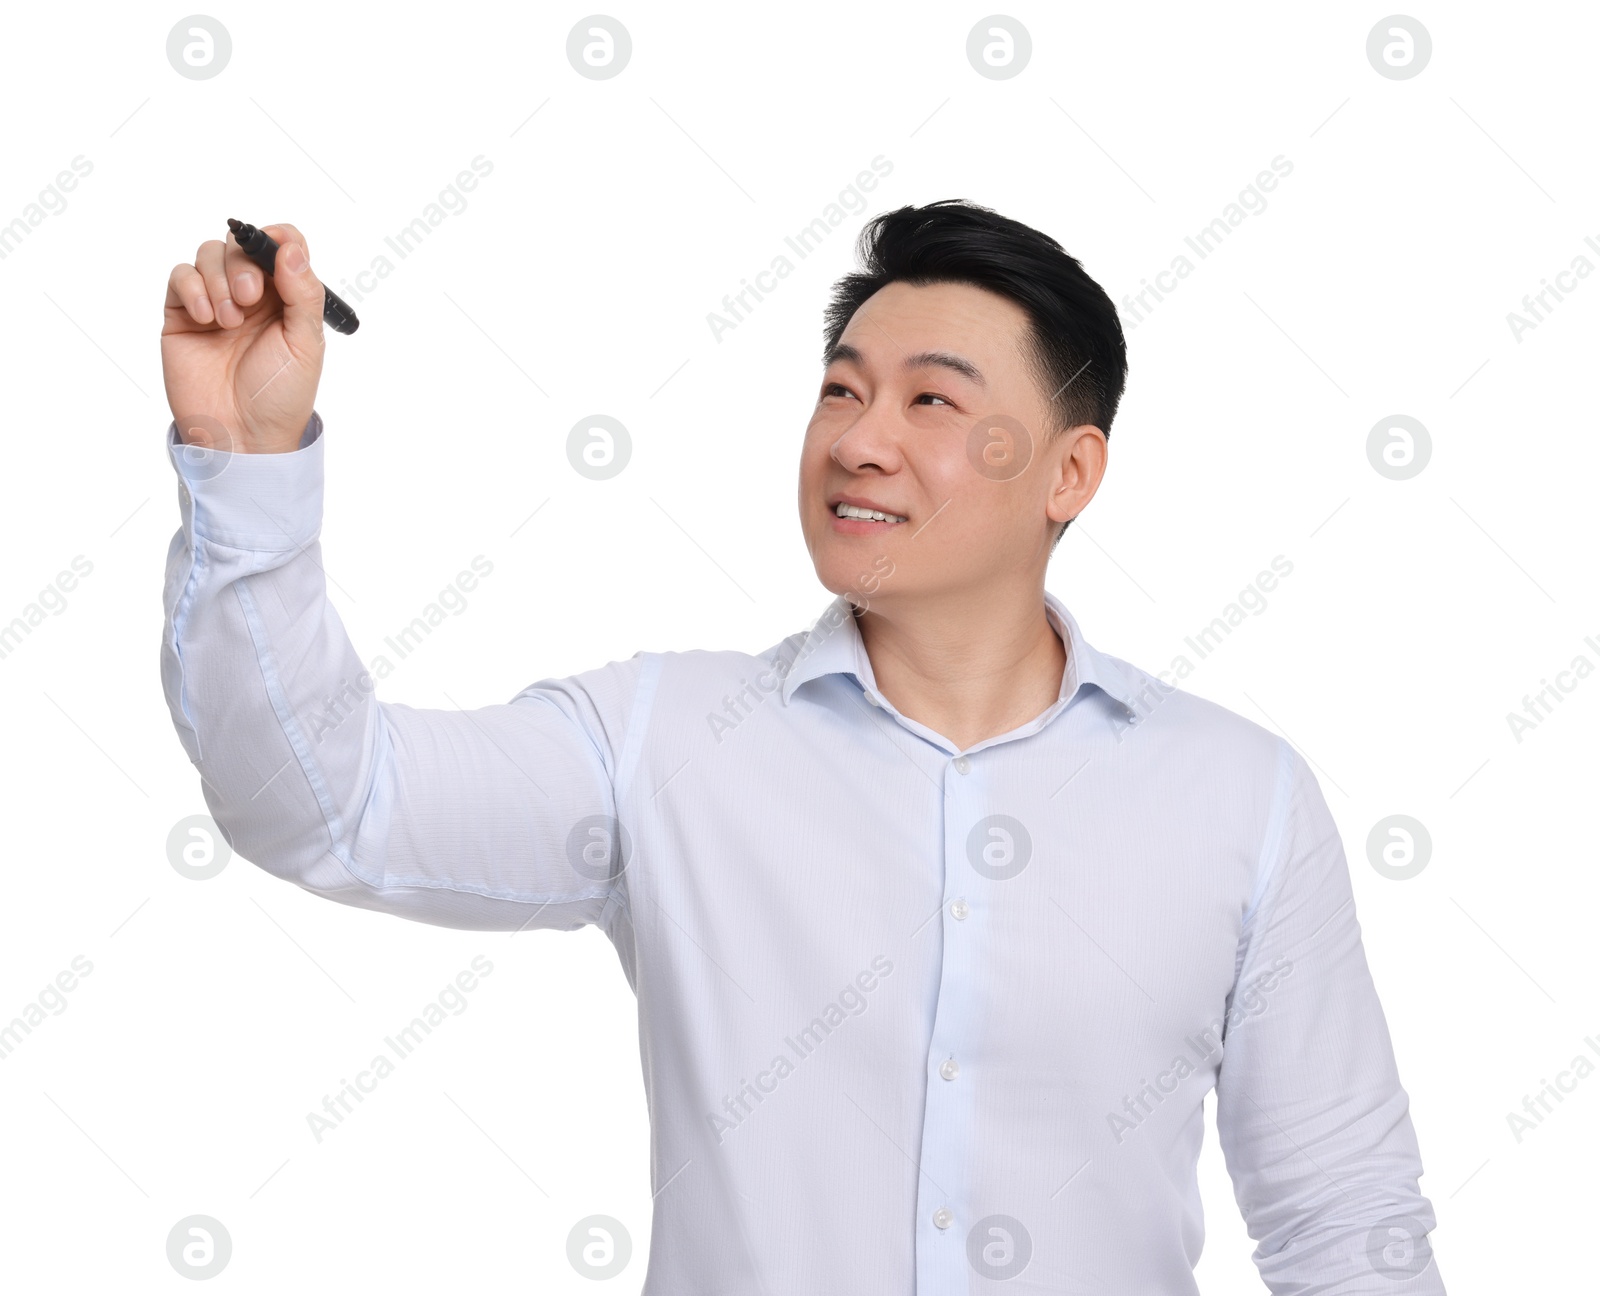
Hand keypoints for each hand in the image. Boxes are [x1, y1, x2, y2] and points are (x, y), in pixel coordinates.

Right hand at [161, 223, 325, 454]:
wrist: (242, 435)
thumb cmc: (280, 395)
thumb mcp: (305, 344)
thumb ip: (303, 293)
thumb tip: (290, 247)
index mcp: (286, 298)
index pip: (281, 246)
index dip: (276, 237)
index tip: (271, 244)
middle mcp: (251, 295)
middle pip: (240, 244)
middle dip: (243, 264)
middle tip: (249, 298)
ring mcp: (214, 302)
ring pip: (208, 254)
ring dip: (217, 279)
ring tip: (228, 321)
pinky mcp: (182, 315)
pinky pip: (180, 277)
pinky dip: (192, 288)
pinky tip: (207, 319)